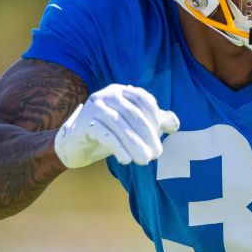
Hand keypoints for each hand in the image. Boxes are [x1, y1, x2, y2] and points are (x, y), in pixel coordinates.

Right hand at [54, 84, 178, 167]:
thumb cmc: (109, 132)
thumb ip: (154, 122)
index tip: (161, 136)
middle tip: (157, 154)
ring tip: (145, 160)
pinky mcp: (84, 123)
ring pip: (120, 125)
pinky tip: (126, 160)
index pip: (143, 100)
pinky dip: (118, 147)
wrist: (76, 144)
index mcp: (122, 91)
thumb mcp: (133, 126)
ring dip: (135, 144)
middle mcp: (108, 95)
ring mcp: (94, 107)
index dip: (154, 117)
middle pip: (133, 114)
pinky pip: (105, 134)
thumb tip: (175, 124)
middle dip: (148, 135)